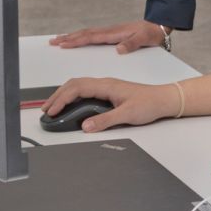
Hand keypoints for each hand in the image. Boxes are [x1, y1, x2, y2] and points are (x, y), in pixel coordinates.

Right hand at [42, 77, 178, 131]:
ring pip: (79, 86)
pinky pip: (86, 90)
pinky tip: (70, 105)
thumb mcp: (127, 114)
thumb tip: (86, 126)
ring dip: (64, 95)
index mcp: (106, 85)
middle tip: (46, 110)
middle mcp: (105, 83)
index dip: (62, 99)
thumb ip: (105, 120)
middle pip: (74, 84)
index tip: (52, 111)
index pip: (77, 88)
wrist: (164, 99)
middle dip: (57, 96)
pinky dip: (73, 96)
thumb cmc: (149, 103)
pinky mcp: (109, 92)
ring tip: (53, 107)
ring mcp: (106, 87)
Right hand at [49, 20, 163, 53]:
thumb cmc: (151, 33)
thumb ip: (131, 44)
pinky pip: (92, 35)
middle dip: (68, 38)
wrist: (158, 26)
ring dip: (72, 36)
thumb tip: (119, 49)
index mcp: (113, 33)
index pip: (90, 37)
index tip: (63, 44)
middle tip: (52, 41)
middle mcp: (109, 31)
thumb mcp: (144, 39)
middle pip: (84, 34)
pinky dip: (81, 37)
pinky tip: (78, 39)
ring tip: (59, 39)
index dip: (76, 41)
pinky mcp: (112, 34)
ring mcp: (110, 32)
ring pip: (86, 34)